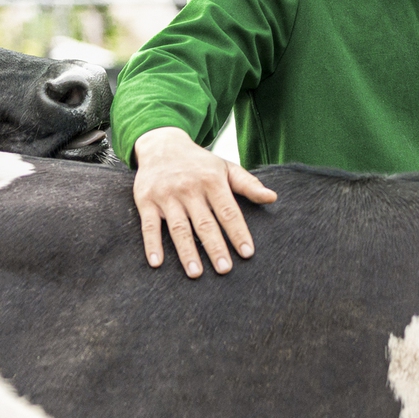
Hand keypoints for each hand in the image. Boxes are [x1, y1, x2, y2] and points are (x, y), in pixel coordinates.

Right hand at [132, 126, 276, 276]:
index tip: (247, 253)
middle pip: (204, 223)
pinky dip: (152, 244)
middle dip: (215, 247)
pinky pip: (149, 226)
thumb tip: (272, 198)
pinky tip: (157, 262)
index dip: (238, 232)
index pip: (228, 211)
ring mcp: (167, 196)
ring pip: (178, 228)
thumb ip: (249, 185)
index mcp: (212, 181)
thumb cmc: (200, 163)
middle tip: (225, 269)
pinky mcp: (146, 201)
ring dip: (187, 251)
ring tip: (196, 273)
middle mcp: (189, 189)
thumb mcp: (226, 168)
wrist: (162, 144)